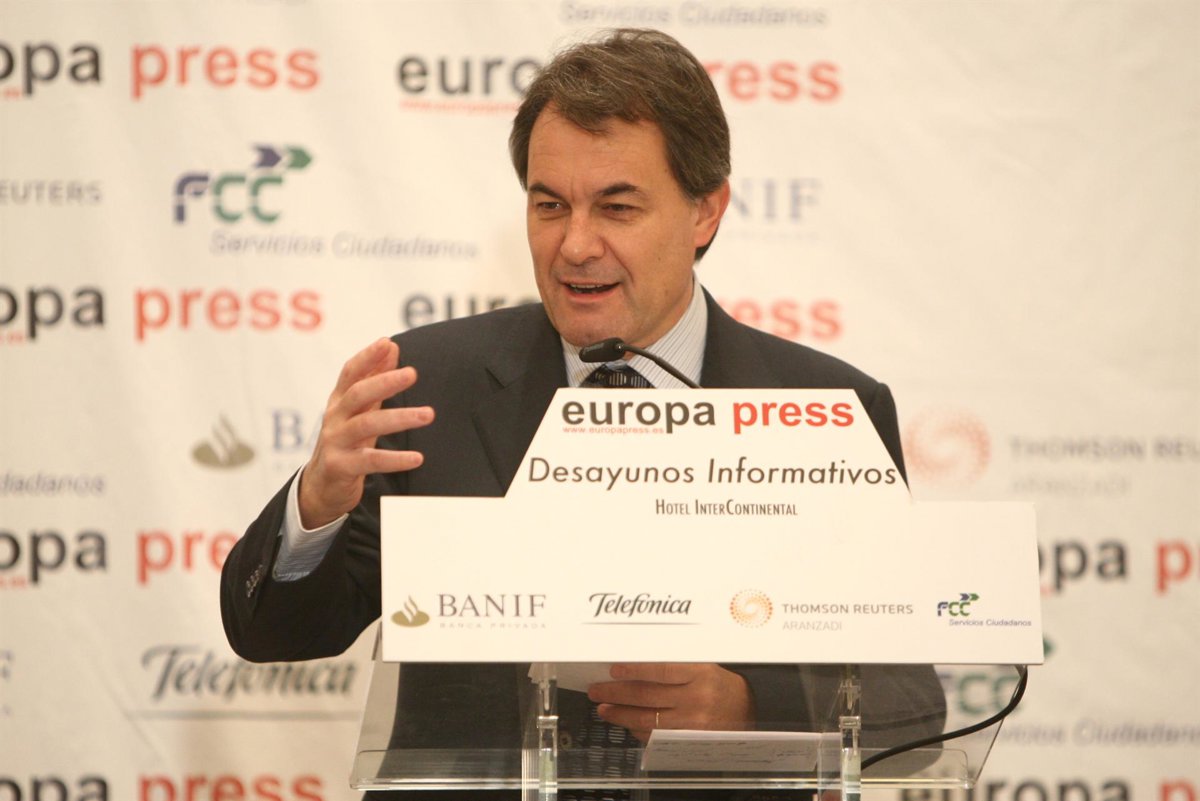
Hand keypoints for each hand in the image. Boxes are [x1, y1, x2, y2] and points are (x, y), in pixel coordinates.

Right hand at [299, 338, 433, 527]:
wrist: (321, 486)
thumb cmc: (346, 441)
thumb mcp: (359, 410)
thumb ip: (374, 380)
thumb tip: (391, 346)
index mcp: (339, 401)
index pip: (350, 373)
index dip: (367, 357)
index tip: (387, 343)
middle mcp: (334, 418)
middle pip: (357, 394)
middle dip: (384, 382)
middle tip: (412, 374)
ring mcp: (335, 442)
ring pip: (366, 425)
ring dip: (399, 418)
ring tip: (428, 415)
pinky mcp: (341, 467)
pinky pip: (370, 461)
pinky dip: (394, 460)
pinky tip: (416, 458)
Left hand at [587, 663, 753, 741]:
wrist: (747, 711)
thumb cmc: (721, 684)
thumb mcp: (703, 665)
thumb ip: (674, 664)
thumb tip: (635, 664)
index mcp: (700, 673)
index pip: (660, 670)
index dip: (634, 670)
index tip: (614, 670)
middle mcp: (696, 698)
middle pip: (648, 695)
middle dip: (617, 693)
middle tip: (598, 690)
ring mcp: (693, 722)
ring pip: (648, 719)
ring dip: (621, 714)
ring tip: (605, 709)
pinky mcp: (689, 740)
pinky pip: (657, 736)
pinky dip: (638, 730)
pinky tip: (626, 723)